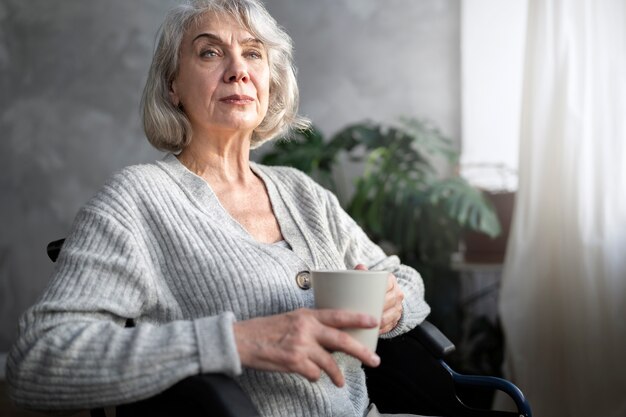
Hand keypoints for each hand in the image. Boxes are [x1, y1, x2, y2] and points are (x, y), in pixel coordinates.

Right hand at [233, 308, 380, 386]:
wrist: (243, 340)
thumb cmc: (266, 330)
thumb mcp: (292, 319)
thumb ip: (311, 325)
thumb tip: (331, 338)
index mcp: (307, 315)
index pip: (338, 315)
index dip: (357, 318)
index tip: (373, 320)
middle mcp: (306, 328)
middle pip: (341, 340)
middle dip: (361, 351)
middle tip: (374, 360)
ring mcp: (300, 346)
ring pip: (329, 362)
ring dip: (337, 375)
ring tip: (340, 382)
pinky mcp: (293, 362)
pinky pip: (314, 374)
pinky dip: (315, 377)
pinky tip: (312, 376)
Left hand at [354, 264, 403, 333]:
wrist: (381, 295)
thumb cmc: (368, 286)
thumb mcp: (365, 278)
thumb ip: (361, 272)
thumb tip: (360, 268)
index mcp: (390, 280)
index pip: (387, 285)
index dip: (379, 292)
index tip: (369, 297)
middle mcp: (397, 293)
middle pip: (389, 301)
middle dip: (378, 308)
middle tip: (364, 313)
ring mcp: (398, 307)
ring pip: (391, 315)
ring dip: (380, 321)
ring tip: (367, 324)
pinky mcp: (396, 319)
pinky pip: (391, 325)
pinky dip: (382, 329)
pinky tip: (373, 331)